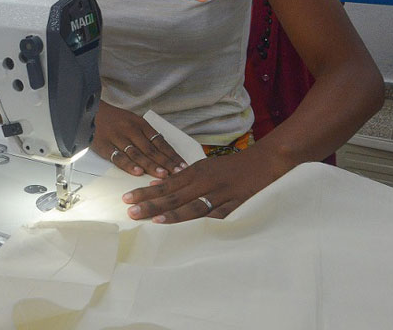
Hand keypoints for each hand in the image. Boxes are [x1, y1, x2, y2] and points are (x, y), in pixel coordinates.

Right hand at [92, 101, 186, 178]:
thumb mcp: (132, 120)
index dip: (171, 154)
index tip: (182, 165)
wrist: (89, 110)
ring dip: (151, 165)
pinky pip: (118, 157)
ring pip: (137, 154)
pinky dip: (128, 165)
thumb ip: (145, 134)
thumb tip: (164, 151)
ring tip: (163, 175)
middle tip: (178, 173)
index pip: (159, 141)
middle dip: (165, 162)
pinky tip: (137, 172)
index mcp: (139, 123)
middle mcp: (130, 130)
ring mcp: (117, 138)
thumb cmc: (113, 118)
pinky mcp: (104, 146)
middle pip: (151, 149)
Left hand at [122, 148, 285, 222]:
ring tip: (154, 220)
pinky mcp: (236, 205)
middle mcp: (205, 182)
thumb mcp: (205, 166)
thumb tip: (156, 184)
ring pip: (193, 206)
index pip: (165, 184)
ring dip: (172, 214)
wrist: (265, 161)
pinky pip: (217, 216)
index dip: (146, 192)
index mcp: (196, 171)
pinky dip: (203, 222)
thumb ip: (182, 177)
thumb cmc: (232, 166)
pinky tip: (190, 230)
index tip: (126, 199)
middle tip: (131, 212)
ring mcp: (220, 194)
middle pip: (174, 195)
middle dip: (151, 204)